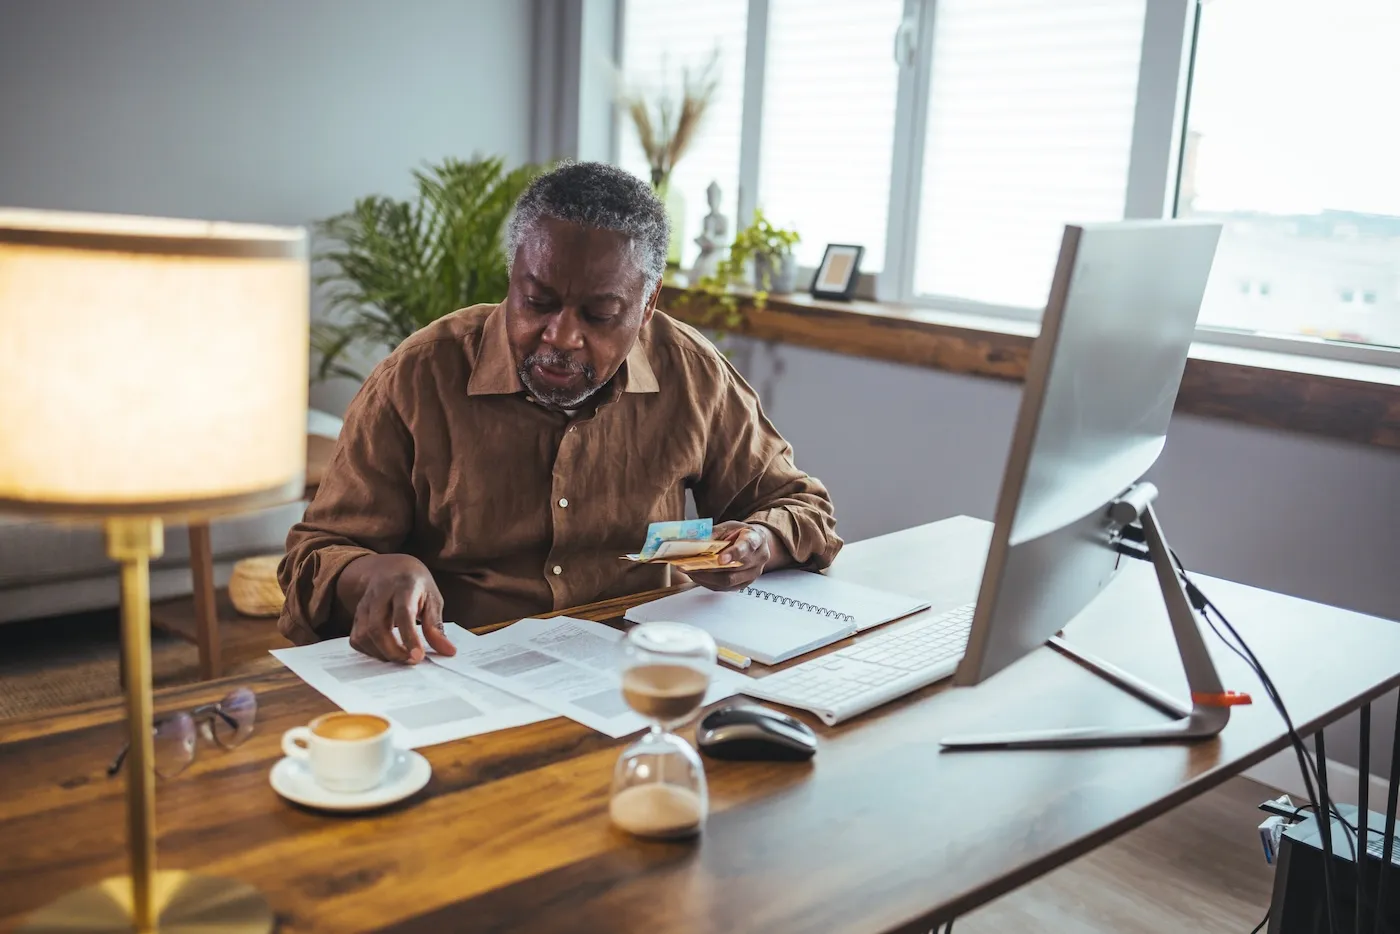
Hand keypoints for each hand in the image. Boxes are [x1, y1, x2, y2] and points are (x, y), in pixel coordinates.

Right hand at [341, 554, 455, 662]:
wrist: (391, 568)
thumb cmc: (416, 585)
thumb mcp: (433, 599)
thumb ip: (436, 626)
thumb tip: (448, 652)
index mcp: (404, 586)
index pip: (403, 613)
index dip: (409, 637)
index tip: (418, 657)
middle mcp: (379, 594)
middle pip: (377, 627)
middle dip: (393, 651)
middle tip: (412, 661)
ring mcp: (364, 605)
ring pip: (363, 635)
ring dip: (382, 653)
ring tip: (402, 657)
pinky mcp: (356, 616)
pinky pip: (357, 639)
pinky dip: (370, 652)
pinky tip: (386, 652)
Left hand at [686, 522, 772, 592]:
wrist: (753, 543)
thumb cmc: (740, 534)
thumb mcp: (728, 527)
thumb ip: (714, 534)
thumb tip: (694, 543)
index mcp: (756, 539)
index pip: (747, 546)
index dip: (734, 553)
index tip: (720, 559)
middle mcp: (758, 558)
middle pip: (735, 568)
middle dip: (710, 567)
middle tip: (691, 564)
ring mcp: (753, 574)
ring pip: (729, 581)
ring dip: (706, 577)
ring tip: (689, 570)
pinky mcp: (744, 584)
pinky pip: (724, 588)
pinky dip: (708, 582)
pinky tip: (696, 575)